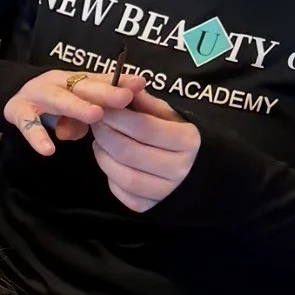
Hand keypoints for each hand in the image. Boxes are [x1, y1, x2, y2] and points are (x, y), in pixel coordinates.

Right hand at [4, 67, 145, 156]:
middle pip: (83, 87)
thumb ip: (93, 112)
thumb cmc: (54, 104)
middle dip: (105, 93)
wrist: (12, 98)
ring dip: (77, 107)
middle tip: (125, 98)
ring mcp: (36, 95)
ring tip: (95, 115)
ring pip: (58, 100)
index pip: (100, 80)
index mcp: (75, 80)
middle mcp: (57, 82)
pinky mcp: (16, 111)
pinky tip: (48, 150)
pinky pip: (28, 124)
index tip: (140, 84)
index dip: (120, 83)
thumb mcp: (76, 105)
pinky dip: (37, 136)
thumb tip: (109, 120)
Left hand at [90, 90, 200, 211]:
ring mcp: (166, 192)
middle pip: (128, 151)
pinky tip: (110, 161)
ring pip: (123, 175)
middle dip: (104, 133)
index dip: (117, 116)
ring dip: (103, 155)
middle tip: (96, 122)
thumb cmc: (179, 137)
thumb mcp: (170, 116)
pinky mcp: (150, 207)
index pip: (143, 127)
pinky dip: (110, 177)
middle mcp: (179, 169)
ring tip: (99, 141)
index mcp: (187, 141)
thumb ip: (146, 102)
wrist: (198, 173)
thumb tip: (123, 87)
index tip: (103, 106)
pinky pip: (122, 193)